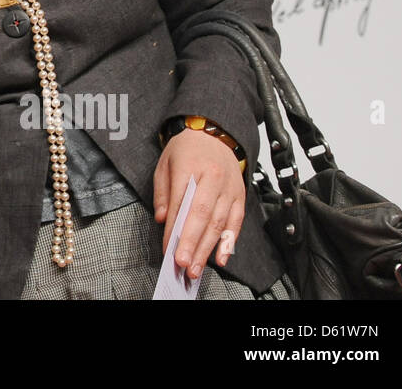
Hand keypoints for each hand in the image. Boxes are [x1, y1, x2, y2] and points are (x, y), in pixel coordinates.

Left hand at [153, 129, 244, 278]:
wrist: (213, 133)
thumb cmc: (186, 149)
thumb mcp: (165, 163)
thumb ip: (162, 192)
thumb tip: (161, 218)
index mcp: (191, 166)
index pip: (182, 203)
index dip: (174, 228)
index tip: (168, 248)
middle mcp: (214, 178)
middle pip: (202, 216)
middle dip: (192, 244)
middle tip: (183, 264)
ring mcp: (229, 189)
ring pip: (219, 223)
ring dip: (208, 249)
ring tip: (197, 267)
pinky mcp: (240, 197)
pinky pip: (235, 223)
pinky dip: (228, 242)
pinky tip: (220, 257)